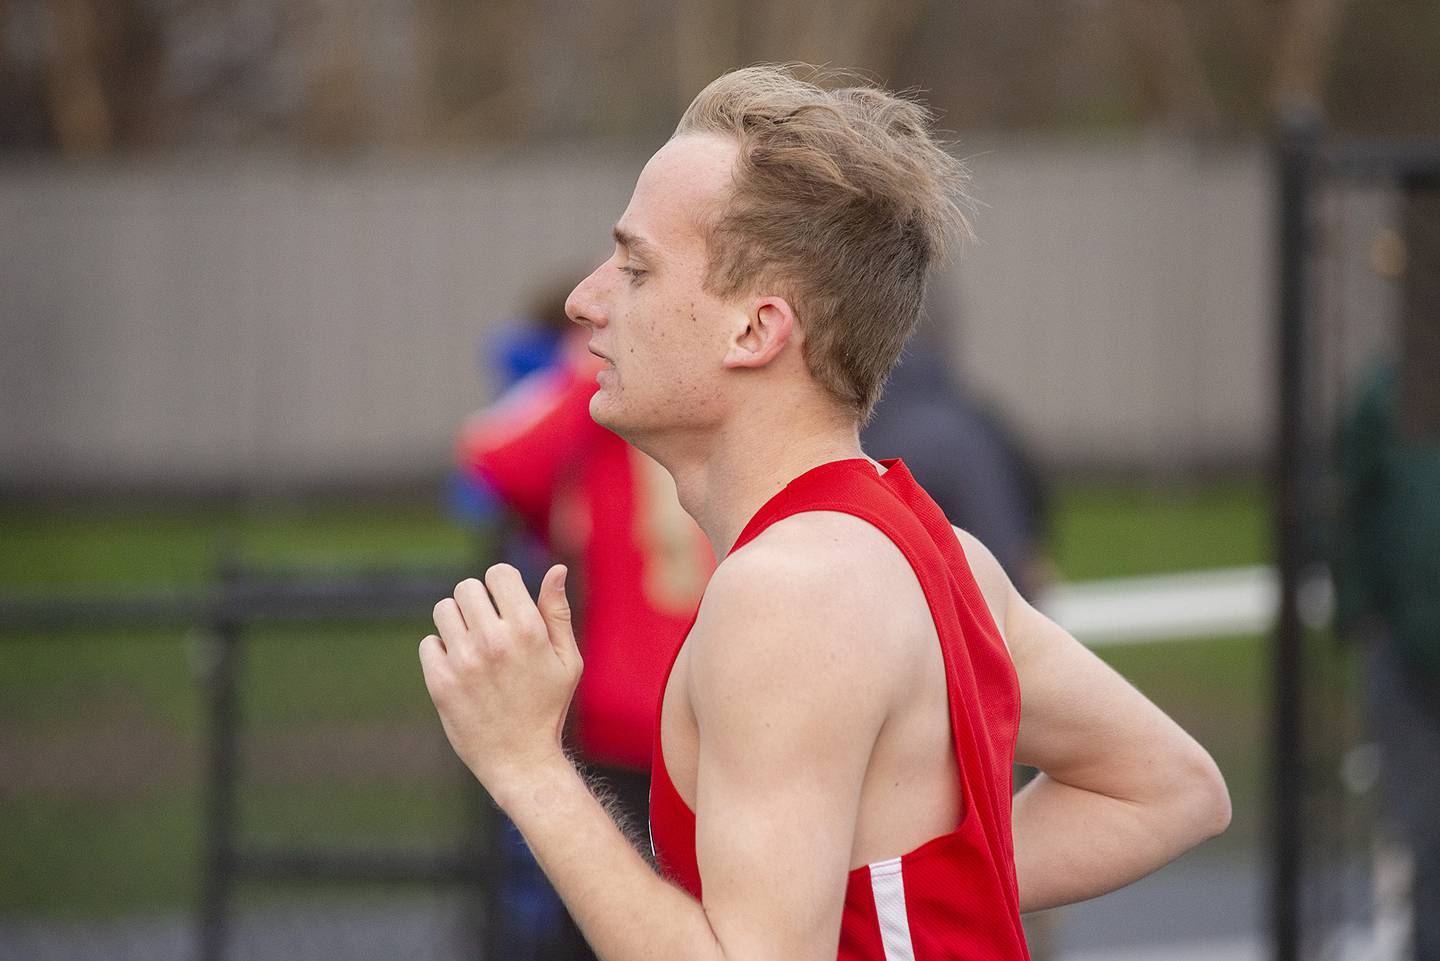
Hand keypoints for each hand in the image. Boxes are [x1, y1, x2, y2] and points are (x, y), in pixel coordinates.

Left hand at [420, 564, 581, 791]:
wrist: (521, 761)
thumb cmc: (548, 707)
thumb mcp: (567, 660)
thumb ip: (557, 612)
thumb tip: (556, 569)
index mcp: (527, 629)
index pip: (498, 573)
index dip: (502, 586)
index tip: (506, 606)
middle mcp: (493, 640)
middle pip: (467, 587)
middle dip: (478, 602)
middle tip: (489, 628)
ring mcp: (464, 661)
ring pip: (443, 610)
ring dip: (457, 622)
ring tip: (473, 646)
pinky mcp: (441, 683)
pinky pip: (428, 643)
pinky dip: (441, 652)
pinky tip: (460, 669)